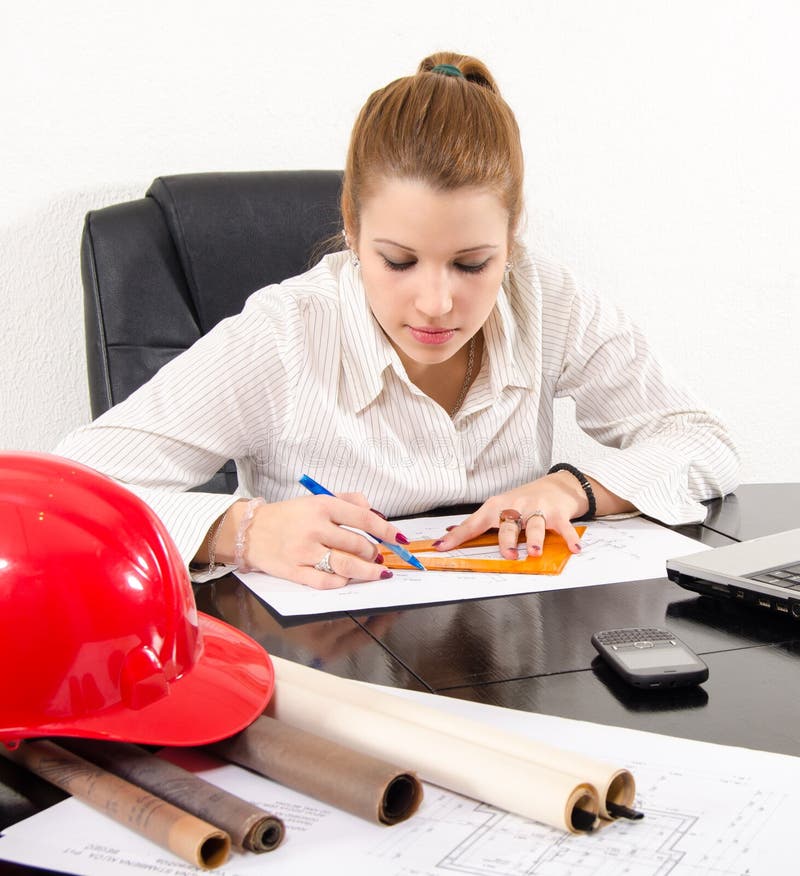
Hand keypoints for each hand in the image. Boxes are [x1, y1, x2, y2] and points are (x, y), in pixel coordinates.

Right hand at [223, 494, 408, 589]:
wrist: (249, 530)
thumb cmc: (288, 516)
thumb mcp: (316, 499)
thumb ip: (347, 501)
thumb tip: (372, 510)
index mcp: (322, 506)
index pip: (364, 519)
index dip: (387, 531)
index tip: (399, 540)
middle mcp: (314, 527)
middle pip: (358, 545)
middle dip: (374, 553)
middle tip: (377, 556)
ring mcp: (304, 551)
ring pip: (346, 566)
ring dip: (367, 571)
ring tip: (375, 571)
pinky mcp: (294, 571)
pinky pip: (326, 582)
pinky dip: (343, 582)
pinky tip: (349, 579)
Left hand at [433, 471, 588, 558]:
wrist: (556, 485)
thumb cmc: (523, 501)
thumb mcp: (499, 507)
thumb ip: (478, 523)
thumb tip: (450, 531)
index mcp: (497, 507)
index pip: (474, 523)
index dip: (457, 536)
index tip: (441, 546)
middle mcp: (516, 506)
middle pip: (508, 523)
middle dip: (507, 539)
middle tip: (508, 554)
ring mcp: (537, 510)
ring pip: (534, 525)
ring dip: (535, 539)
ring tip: (534, 552)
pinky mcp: (557, 514)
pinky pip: (563, 527)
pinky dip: (569, 538)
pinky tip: (574, 548)